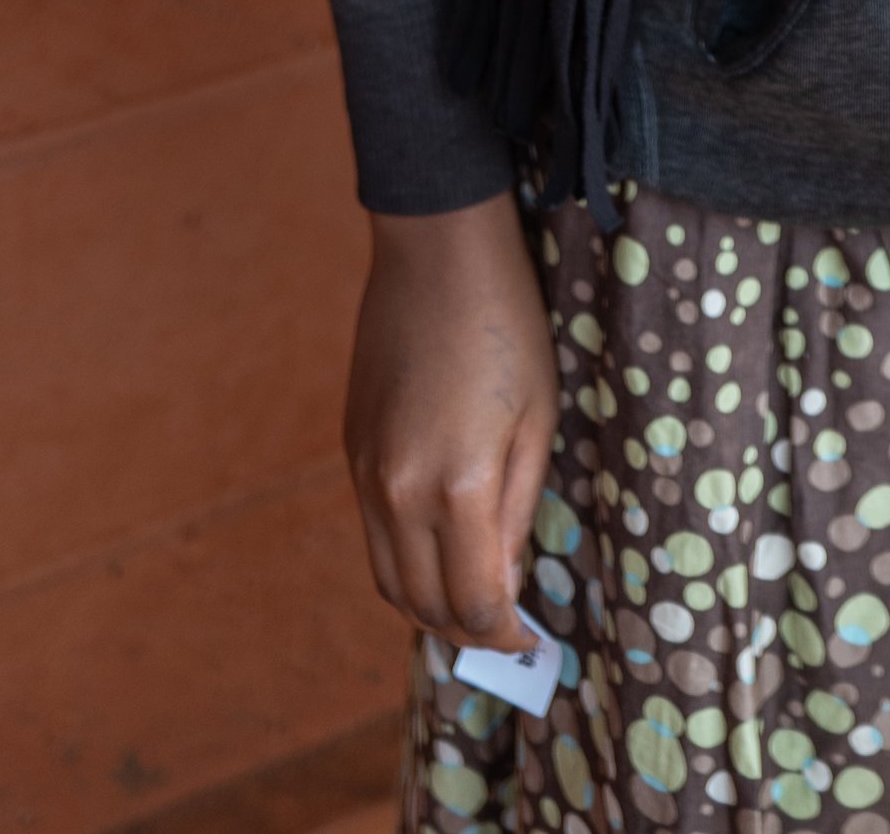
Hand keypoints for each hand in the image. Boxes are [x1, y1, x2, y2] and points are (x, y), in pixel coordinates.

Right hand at [344, 189, 559, 649]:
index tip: (531, 639)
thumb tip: (502, 583)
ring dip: (428, 604)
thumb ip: (517, 512)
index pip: (473, 602)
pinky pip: (371, 535)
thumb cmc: (506, 325)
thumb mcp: (537, 420)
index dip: (505, 634)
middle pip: (423, 604)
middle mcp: (396, 493)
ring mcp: (364, 473)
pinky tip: (439, 547)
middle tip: (506, 627)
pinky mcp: (351, 451)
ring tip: (471, 597)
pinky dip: (403, 560)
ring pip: (388, 579)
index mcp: (456, 487)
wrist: (435, 251)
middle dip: (467, 629)